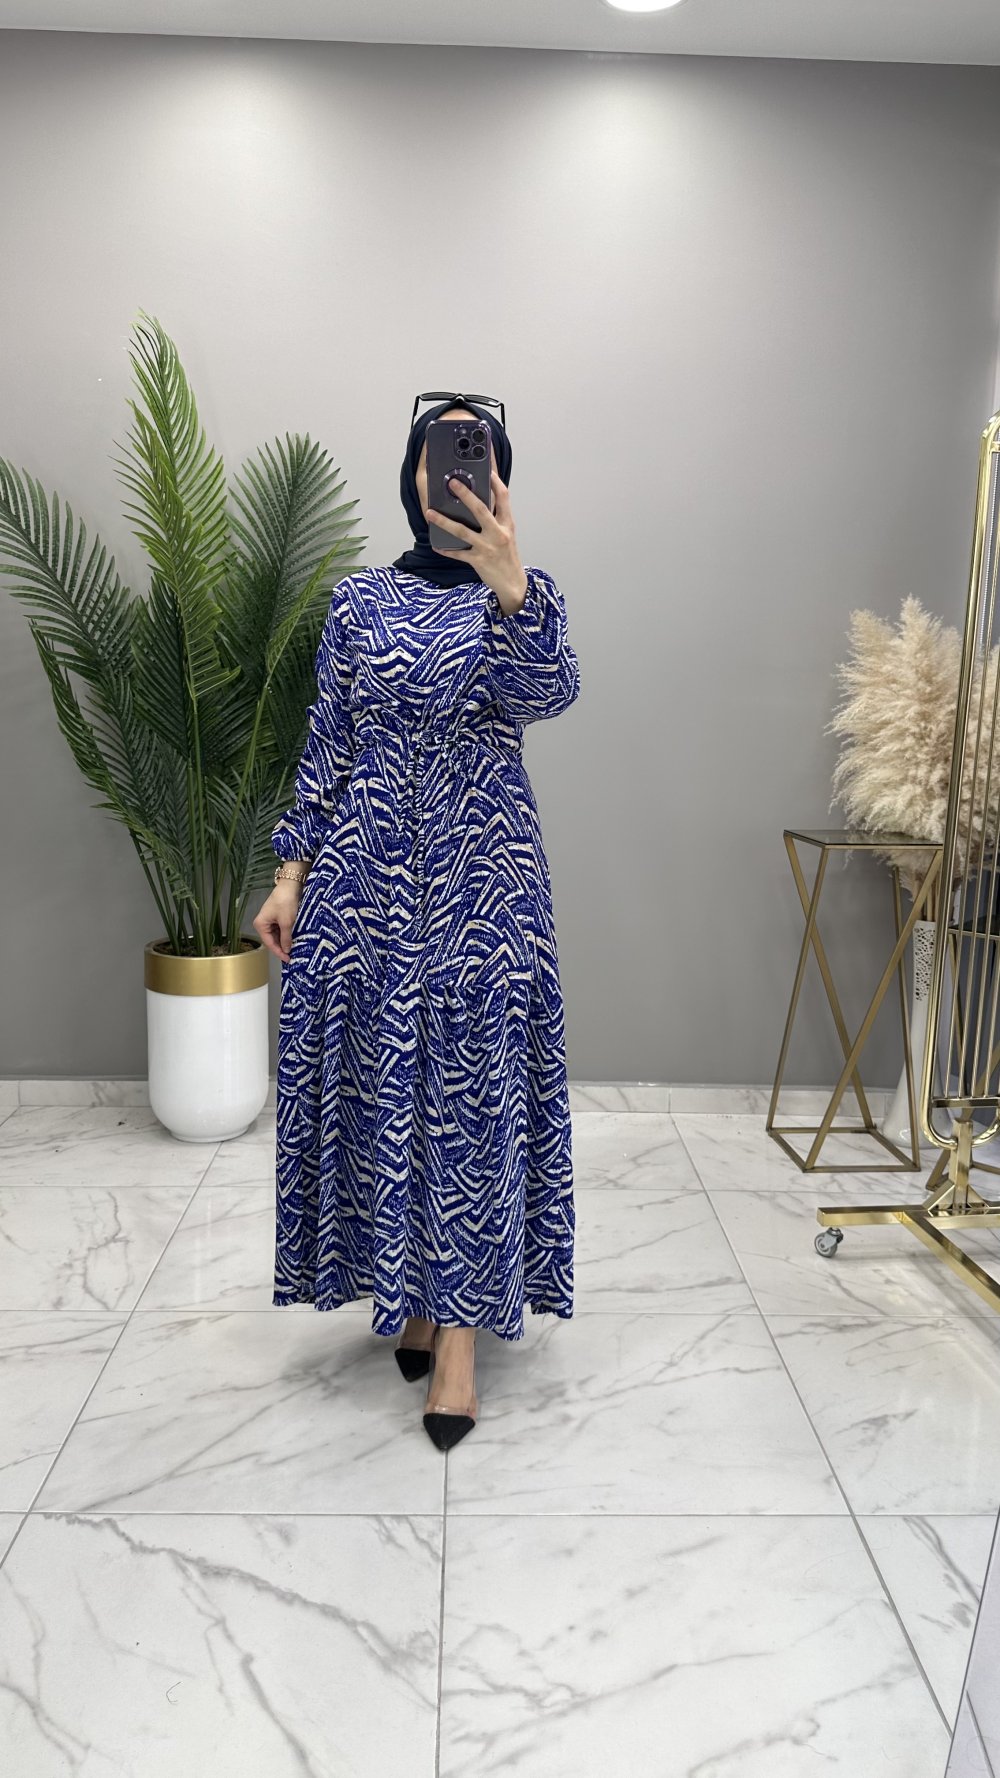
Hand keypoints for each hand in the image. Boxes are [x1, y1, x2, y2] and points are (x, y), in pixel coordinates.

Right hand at [253, 882, 301, 963]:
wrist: (290, 886)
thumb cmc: (285, 903)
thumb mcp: (286, 922)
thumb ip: (286, 938)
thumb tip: (287, 950)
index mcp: (260, 925)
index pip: (269, 943)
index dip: (279, 952)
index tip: (288, 959)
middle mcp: (262, 923)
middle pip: (272, 940)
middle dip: (281, 947)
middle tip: (292, 956)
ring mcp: (269, 920)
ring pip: (277, 935)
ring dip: (284, 941)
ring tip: (294, 950)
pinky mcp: (276, 917)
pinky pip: (280, 929)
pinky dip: (286, 935)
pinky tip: (293, 939)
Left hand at [426, 467, 527, 613]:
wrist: (513, 584)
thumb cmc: (508, 556)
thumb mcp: (507, 533)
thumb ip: (496, 518)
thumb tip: (479, 500)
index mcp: (507, 524)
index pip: (503, 496)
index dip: (495, 480)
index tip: (486, 466)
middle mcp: (498, 533)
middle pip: (481, 509)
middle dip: (466, 494)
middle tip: (453, 482)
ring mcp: (487, 547)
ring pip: (462, 531)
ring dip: (444, 521)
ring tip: (430, 513)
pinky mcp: (478, 561)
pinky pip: (458, 554)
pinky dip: (446, 549)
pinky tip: (436, 545)